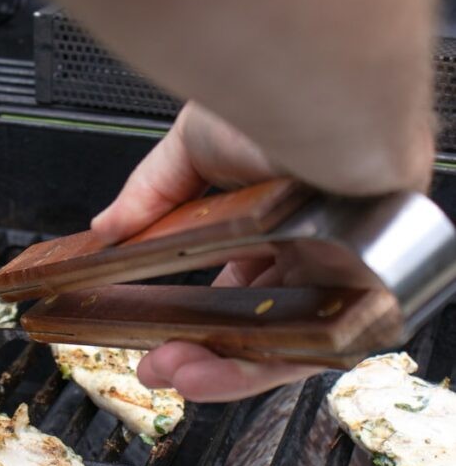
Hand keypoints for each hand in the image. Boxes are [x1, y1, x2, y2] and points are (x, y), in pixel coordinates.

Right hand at [91, 101, 321, 401]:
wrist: (324, 90)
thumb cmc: (280, 98)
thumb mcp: (196, 143)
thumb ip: (151, 192)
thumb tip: (107, 228)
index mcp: (274, 220)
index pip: (235, 287)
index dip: (193, 317)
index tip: (153, 335)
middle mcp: (307, 251)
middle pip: (254, 323)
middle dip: (198, 354)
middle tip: (155, 367)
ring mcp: (334, 274)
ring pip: (279, 342)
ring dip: (223, 370)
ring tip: (174, 375)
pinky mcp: (359, 292)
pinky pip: (314, 348)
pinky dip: (264, 368)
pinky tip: (215, 375)